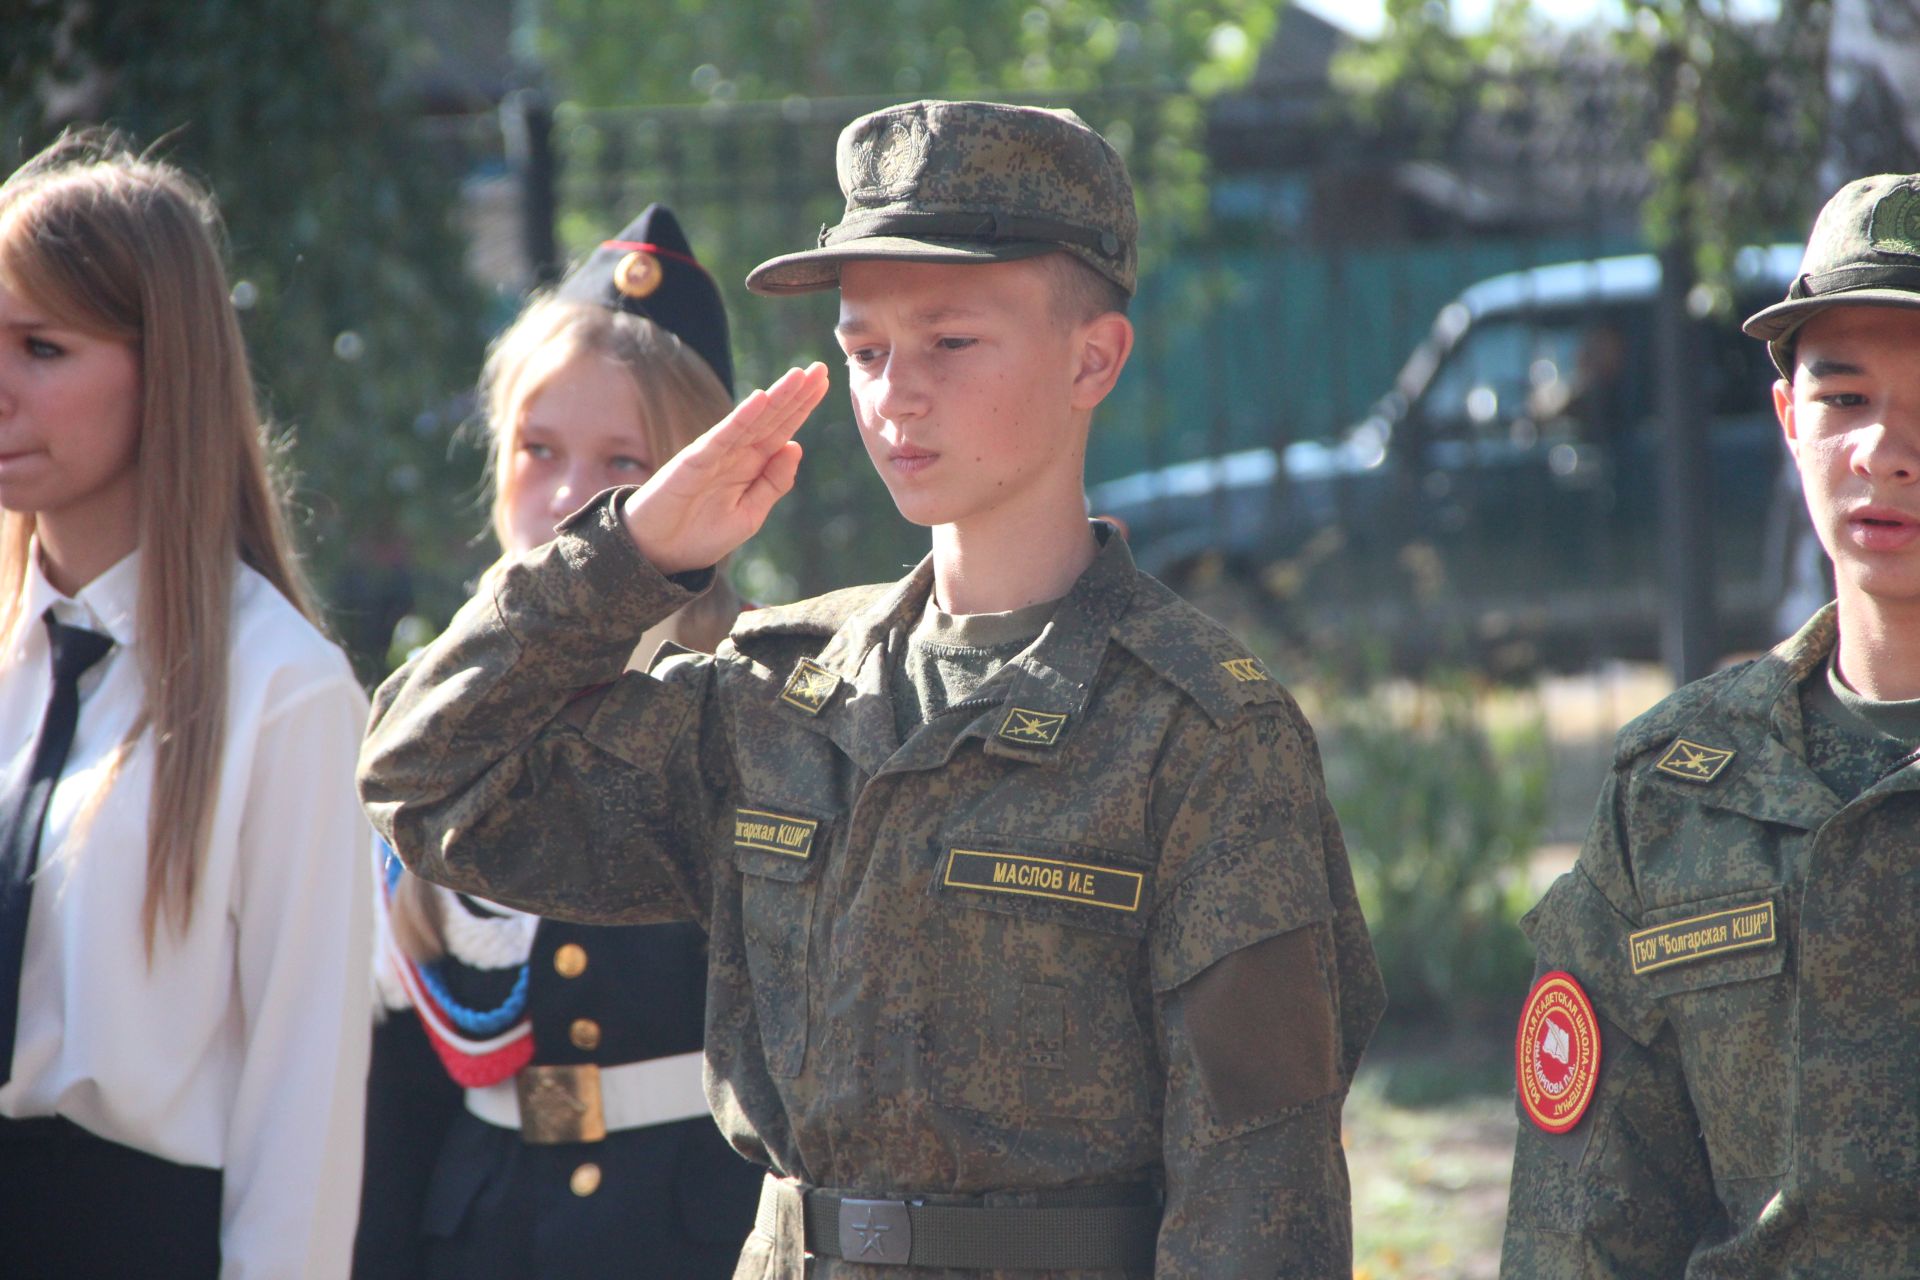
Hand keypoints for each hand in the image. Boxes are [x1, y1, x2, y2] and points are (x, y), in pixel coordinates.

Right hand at [622, 363, 829, 574]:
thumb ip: (773, 484)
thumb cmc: (700, 535)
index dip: (802, 406)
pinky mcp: (694, 461)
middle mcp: (736, 453)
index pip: (782, 429)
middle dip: (796, 394)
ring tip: (799, 375)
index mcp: (752, 465)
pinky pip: (722, 437)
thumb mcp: (750, 515)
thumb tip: (796, 446)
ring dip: (775, 398)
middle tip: (821, 368)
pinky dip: (741, 418)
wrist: (657, 554)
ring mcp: (715, 454)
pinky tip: (760, 400)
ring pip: (751, 420)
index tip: (824, 382)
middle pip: (772, 418)